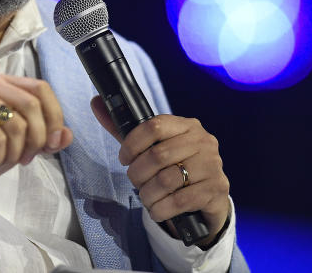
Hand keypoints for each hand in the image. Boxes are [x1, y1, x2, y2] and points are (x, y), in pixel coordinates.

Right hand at [0, 75, 72, 195]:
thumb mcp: (22, 145)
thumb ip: (46, 137)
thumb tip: (67, 136)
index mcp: (5, 83)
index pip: (41, 89)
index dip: (54, 116)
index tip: (53, 143)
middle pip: (32, 105)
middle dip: (37, 139)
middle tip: (26, 159)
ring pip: (17, 125)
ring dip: (15, 153)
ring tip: (0, 160)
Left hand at [91, 96, 229, 245]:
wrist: (208, 196)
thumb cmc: (175, 167)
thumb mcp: (152, 147)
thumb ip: (124, 130)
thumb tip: (95, 102)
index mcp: (187, 125)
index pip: (154, 126)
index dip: (132, 144)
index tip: (124, 159)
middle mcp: (203, 141)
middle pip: (158, 155)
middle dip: (138, 174)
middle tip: (135, 182)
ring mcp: (213, 165)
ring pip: (167, 180)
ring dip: (148, 194)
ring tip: (146, 198)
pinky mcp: (217, 189)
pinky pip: (180, 201)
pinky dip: (161, 209)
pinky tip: (157, 210)